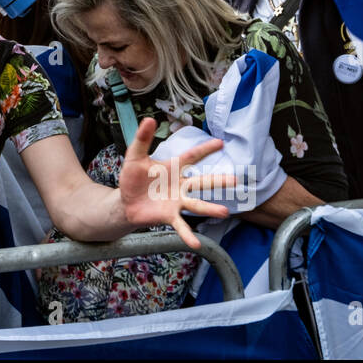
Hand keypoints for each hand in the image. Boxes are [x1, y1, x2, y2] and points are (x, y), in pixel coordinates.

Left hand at [117, 117, 232, 248]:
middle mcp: (180, 185)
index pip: (192, 156)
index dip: (205, 149)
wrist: (125, 202)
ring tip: (224, 212)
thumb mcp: (134, 156)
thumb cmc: (132, 178)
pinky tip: (197, 244)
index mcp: (173, 168)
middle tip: (236, 180)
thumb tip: (149, 119)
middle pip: (201, 182)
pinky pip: (181, 226)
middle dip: (218, 181)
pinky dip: (188, 235)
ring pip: (196, 204)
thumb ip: (142, 139)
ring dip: (210, 208)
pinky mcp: (169, 216)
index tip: (221, 142)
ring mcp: (176, 201)